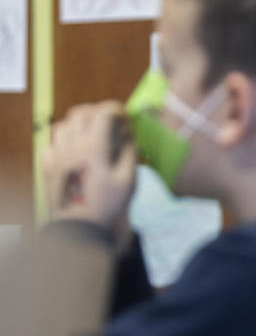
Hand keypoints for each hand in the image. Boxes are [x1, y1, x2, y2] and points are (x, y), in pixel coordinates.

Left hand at [43, 101, 136, 234]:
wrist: (80, 227)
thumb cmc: (108, 204)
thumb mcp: (129, 179)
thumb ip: (129, 152)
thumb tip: (129, 135)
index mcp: (95, 147)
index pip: (102, 113)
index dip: (115, 109)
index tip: (123, 114)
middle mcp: (73, 146)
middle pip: (80, 114)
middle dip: (95, 112)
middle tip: (107, 121)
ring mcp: (56, 156)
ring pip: (62, 126)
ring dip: (77, 124)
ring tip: (88, 133)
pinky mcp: (47, 167)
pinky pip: (49, 143)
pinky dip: (61, 140)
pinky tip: (70, 150)